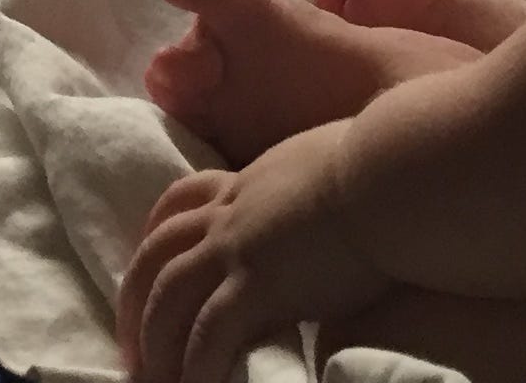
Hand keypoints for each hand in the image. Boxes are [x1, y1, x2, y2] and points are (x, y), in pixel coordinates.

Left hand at [117, 120, 392, 382]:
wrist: (393, 176)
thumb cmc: (384, 166)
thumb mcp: (332, 164)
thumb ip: (315, 186)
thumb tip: (333, 196)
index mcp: (250, 182)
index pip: (186, 200)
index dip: (160, 233)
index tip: (148, 262)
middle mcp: (232, 212)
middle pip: (159, 253)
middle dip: (137, 299)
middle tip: (132, 343)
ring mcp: (239, 248)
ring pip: (170, 295)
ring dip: (156, 341)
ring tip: (151, 379)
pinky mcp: (259, 285)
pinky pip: (210, 333)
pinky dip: (195, 365)